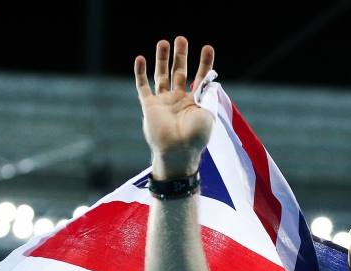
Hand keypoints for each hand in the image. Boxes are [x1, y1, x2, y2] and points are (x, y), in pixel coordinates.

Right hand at [134, 37, 214, 179]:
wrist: (178, 152)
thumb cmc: (197, 137)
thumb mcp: (208, 113)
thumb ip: (208, 94)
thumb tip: (210, 79)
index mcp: (195, 102)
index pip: (201, 77)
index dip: (204, 62)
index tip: (207, 47)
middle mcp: (179, 100)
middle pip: (180, 72)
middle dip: (181, 55)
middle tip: (181, 39)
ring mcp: (164, 102)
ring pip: (162, 75)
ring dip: (162, 59)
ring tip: (164, 42)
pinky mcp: (149, 106)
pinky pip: (143, 86)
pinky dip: (141, 72)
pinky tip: (140, 58)